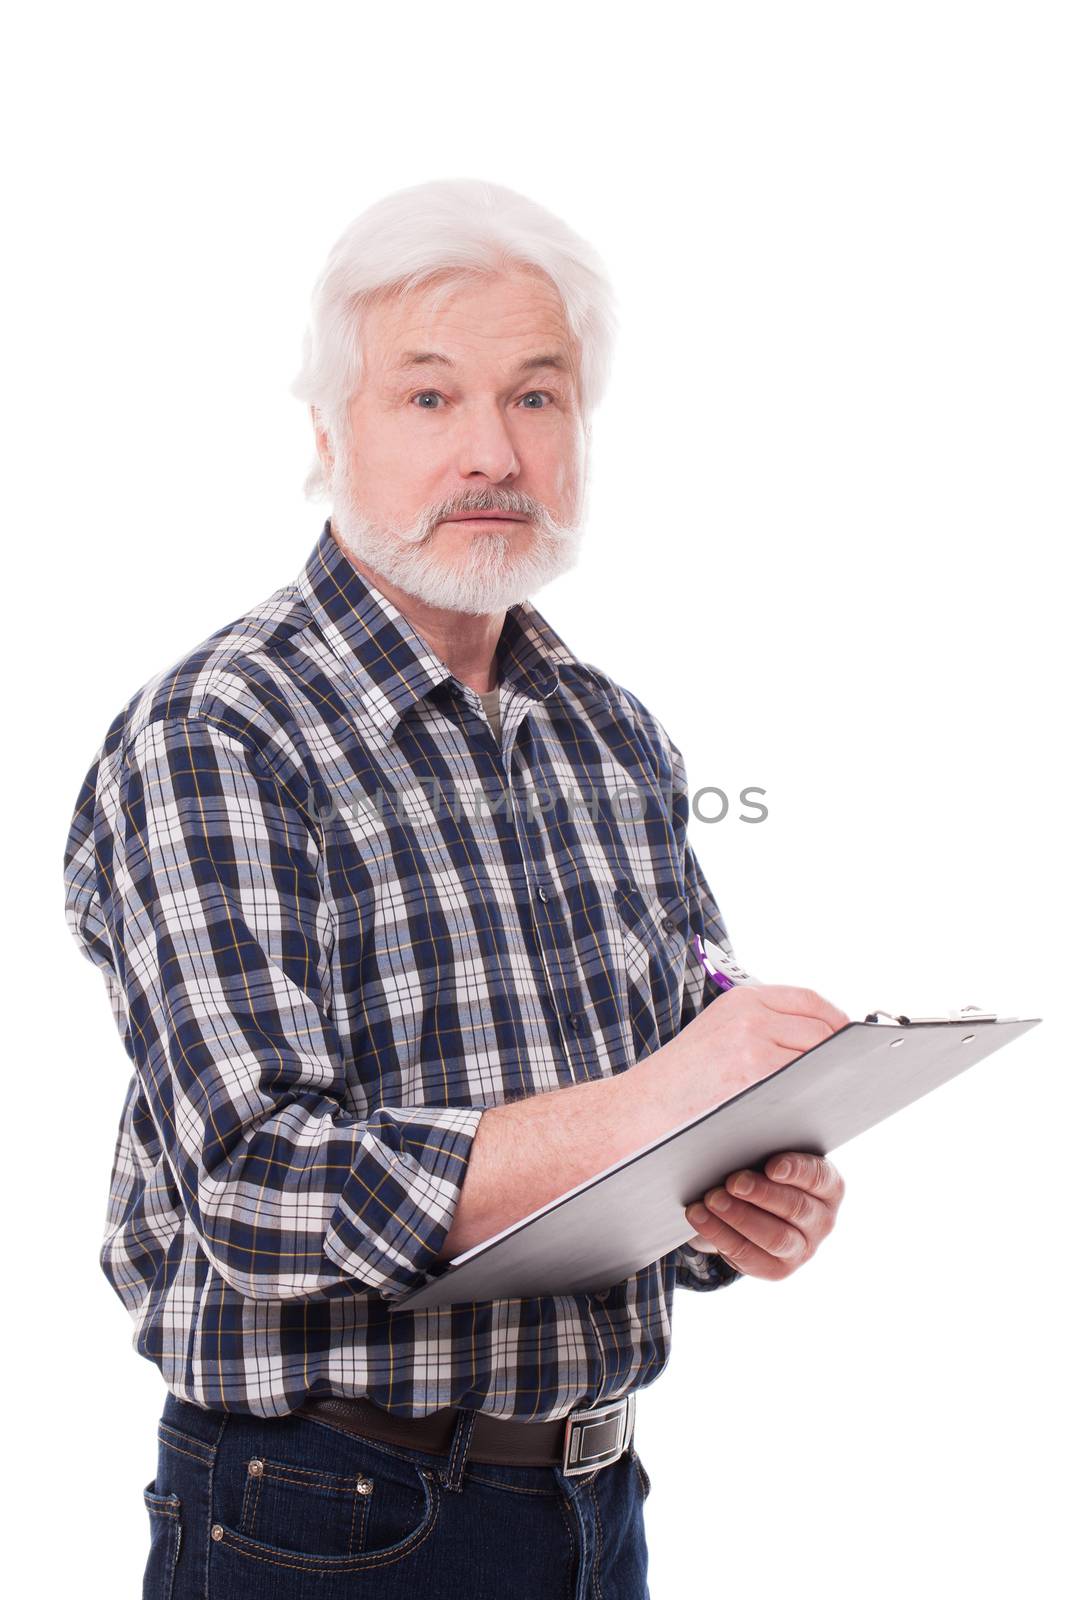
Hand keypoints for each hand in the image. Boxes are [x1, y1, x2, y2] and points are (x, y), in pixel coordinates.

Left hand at [683, 1153, 844, 1279]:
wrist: (751, 1209)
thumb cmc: (763, 1173)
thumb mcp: (769, 1159)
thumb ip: (763, 1151)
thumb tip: (735, 1146)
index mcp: (828, 1188)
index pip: (819, 1178)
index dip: (796, 1171)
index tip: (771, 1167)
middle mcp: (821, 1221)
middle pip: (796, 1208)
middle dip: (761, 1194)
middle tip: (733, 1182)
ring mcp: (803, 1249)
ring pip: (775, 1237)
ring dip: (740, 1217)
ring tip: (712, 1200)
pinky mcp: (777, 1269)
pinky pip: (748, 1255)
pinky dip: (720, 1233)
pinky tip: (699, 1217)